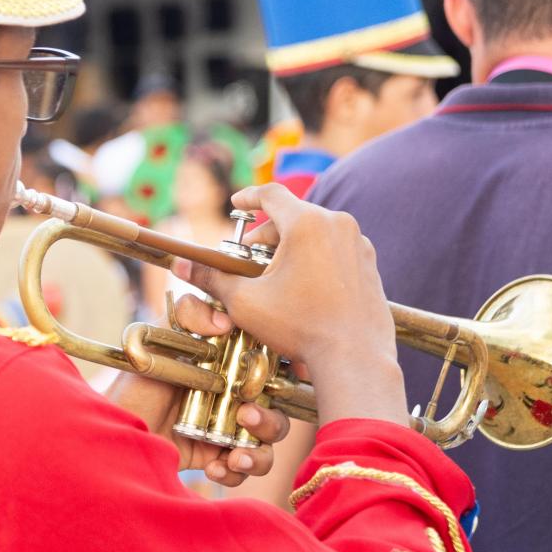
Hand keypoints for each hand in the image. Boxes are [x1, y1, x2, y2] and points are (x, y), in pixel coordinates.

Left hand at [104, 297, 291, 485]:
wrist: (110, 431)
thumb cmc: (133, 383)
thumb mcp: (157, 341)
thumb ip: (187, 317)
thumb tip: (226, 321)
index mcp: (224, 369)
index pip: (265, 374)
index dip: (271, 380)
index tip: (261, 382)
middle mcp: (228, 399)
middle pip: (275, 413)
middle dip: (269, 422)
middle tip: (246, 418)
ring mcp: (221, 430)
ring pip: (265, 445)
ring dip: (259, 454)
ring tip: (235, 457)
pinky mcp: (211, 457)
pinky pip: (241, 470)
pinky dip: (234, 473)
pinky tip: (213, 468)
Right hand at [178, 184, 408, 427]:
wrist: (354, 357)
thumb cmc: (301, 327)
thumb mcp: (246, 302)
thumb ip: (212, 278)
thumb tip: (182, 266)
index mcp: (307, 224)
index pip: (271, 194)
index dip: (248, 197)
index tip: (237, 204)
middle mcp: (338, 225)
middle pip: (294, 214)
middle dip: (267, 233)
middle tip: (248, 255)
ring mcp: (358, 244)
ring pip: (316, 231)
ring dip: (292, 245)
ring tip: (274, 273)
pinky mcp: (369, 264)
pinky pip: (336, 249)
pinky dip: (315, 258)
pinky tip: (302, 286)